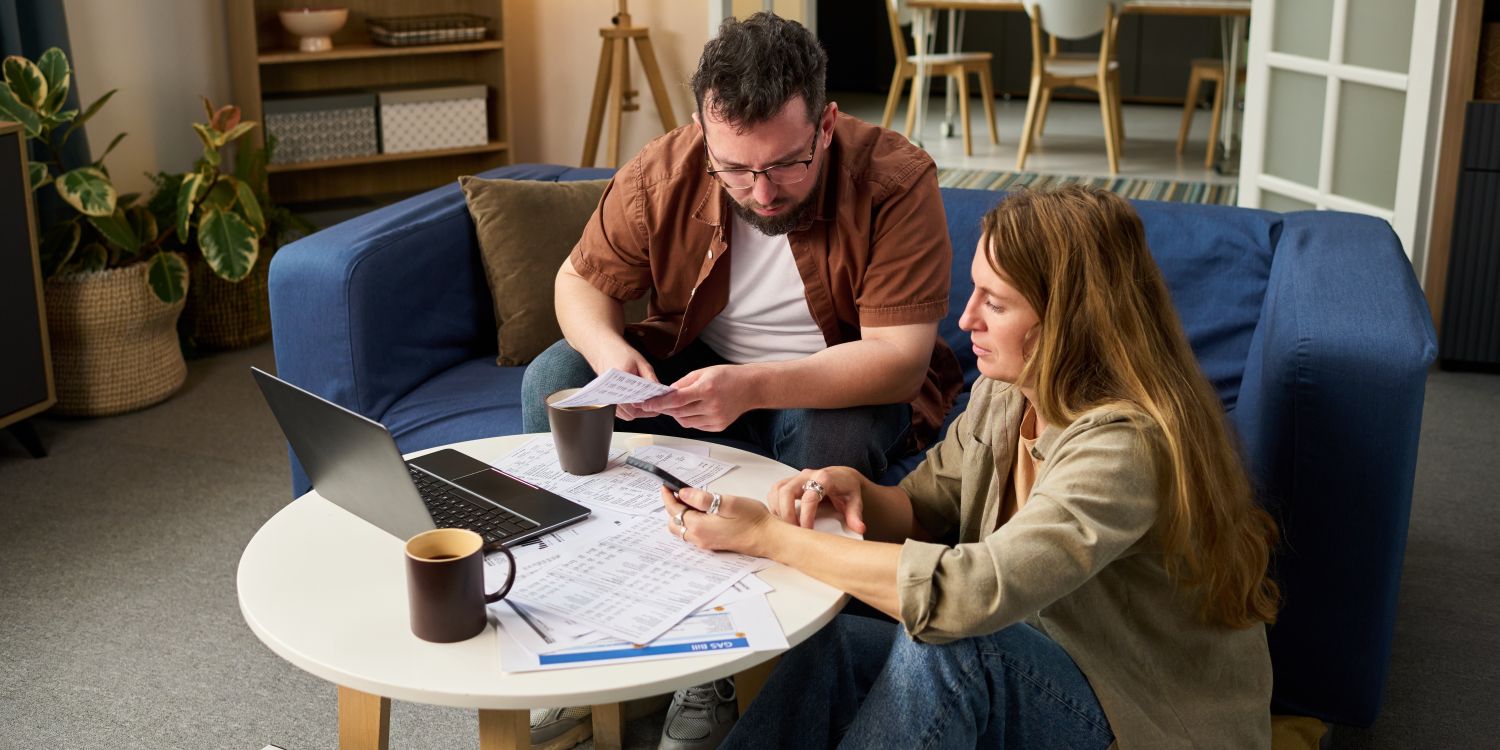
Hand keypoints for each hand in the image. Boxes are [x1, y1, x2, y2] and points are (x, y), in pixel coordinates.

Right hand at [586, 341, 658, 420]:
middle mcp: (611, 392)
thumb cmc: (621, 354)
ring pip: (626, 414)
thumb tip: (659, 392)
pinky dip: (631, 409)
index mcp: (620, 380)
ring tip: (648, 404)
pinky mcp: (608, 400)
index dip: (648, 406)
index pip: (635, 402)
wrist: (603, 349)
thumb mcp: (641, 362)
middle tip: (656, 406)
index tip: (658, 405)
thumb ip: (650, 378)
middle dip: (645, 411)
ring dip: (638, 411)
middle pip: (631, 413)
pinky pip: (621, 411)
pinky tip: (639, 402)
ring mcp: (608, 398)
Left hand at [640, 365, 756, 431]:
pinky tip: (692, 410)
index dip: (659, 403)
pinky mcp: (718, 426)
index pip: (676, 400)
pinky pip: (696, 426)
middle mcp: (711, 406)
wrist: (750, 387)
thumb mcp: (703, 372)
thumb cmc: (728, 376)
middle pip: (679, 412)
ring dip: (677, 414)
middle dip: (666, 408)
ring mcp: (716, 418)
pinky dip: (689, 419)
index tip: (647, 404)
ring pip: (685, 421)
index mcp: (706, 389)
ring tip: (678, 405)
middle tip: (659, 403)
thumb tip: (667, 393)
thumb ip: (683, 383)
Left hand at [661, 486, 772, 555]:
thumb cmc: (752, 519)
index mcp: (700, 526)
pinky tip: (700, 512)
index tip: (666, 486)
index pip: (675, 510)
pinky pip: (693, 534)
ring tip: (689, 501)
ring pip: (682, 530)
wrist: (768, 538)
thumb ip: (702, 499)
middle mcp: (699, 538)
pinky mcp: (713, 544)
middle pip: (674, 523)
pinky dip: (689, 522)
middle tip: (676, 492)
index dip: (668, 497)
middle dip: (672, 507)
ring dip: (680, 515)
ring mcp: (706, 543)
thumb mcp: (727, 503)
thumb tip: (683, 494)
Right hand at [768, 467, 866, 533]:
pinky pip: (775, 490)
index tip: (807, 531)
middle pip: (787, 491)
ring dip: (778, 509)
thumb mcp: (855, 501)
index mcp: (825, 478)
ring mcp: (797, 477)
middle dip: (786, 513)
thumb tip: (859, 529)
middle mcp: (808, 475)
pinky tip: (782, 518)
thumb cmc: (847, 489)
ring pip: (778, 489)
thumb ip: (855, 515)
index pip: (810, 497)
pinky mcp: (790, 481)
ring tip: (786, 526)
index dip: (806, 516)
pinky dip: (775, 505)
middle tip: (792, 531)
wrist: (842, 476)